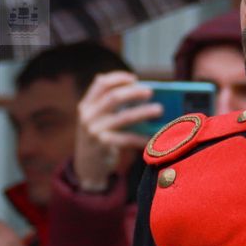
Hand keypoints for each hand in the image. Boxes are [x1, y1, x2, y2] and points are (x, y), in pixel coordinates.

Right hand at [74, 72, 161, 191]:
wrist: (87, 167)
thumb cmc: (100, 139)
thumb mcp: (97, 120)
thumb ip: (110, 106)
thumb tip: (141, 92)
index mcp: (86, 105)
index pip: (101, 83)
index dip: (118, 78)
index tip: (134, 79)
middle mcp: (87, 116)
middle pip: (113, 97)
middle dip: (134, 92)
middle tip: (151, 92)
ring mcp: (93, 131)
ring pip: (123, 117)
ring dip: (143, 112)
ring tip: (159, 110)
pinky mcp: (102, 145)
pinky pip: (127, 138)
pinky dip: (141, 137)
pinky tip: (152, 137)